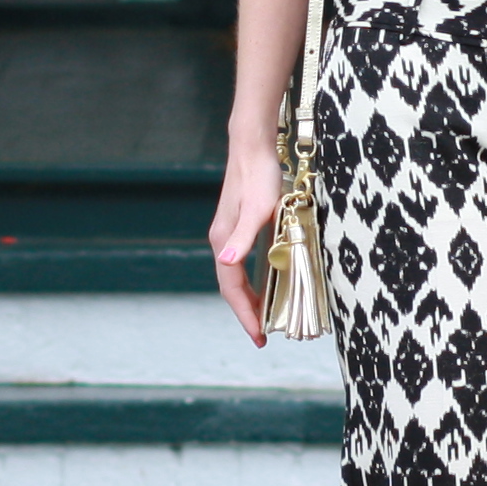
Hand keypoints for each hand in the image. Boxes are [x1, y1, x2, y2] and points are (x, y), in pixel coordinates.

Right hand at [209, 149, 283, 345]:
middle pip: (231, 288)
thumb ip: (243, 237)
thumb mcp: (258, 209)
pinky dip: (251, 283)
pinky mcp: (238, 228)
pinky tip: (264, 287)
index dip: (245, 314)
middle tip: (262, 337)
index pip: (232, 289)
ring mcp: (228, 235)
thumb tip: (227, 262)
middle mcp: (222, 242)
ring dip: (248, 300)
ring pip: (235, 278)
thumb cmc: (259, 177)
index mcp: (224, 242)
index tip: (259, 336)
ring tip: (263, 319)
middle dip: (245, 314)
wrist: (252, 148)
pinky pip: (241, 266)